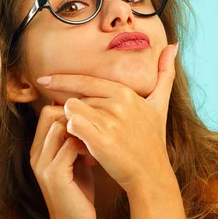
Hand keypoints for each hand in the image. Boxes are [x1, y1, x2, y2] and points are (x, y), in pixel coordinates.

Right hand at [29, 104, 98, 218]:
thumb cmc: (78, 193)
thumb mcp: (74, 162)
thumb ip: (74, 141)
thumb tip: (88, 117)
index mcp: (39, 148)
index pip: (48, 111)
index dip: (70, 110)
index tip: (90, 120)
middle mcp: (36, 153)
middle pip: (51, 114)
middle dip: (76, 117)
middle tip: (94, 131)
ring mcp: (43, 163)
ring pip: (60, 127)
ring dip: (83, 131)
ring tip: (95, 145)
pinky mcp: (54, 174)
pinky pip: (70, 146)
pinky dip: (86, 146)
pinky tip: (94, 158)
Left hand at [36, 42, 178, 194]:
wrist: (151, 174)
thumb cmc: (152, 140)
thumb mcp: (160, 104)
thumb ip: (165, 73)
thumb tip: (173, 45)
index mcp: (127, 92)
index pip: (87, 80)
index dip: (63, 80)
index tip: (44, 80)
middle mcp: (118, 103)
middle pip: (77, 96)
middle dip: (71, 109)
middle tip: (76, 124)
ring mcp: (109, 121)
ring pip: (71, 109)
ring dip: (70, 120)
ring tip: (82, 134)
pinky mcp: (101, 140)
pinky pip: (71, 125)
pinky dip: (70, 132)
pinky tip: (79, 141)